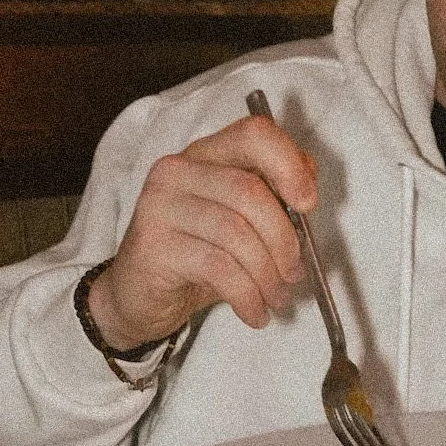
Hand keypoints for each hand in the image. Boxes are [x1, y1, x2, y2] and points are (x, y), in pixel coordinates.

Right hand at [85, 113, 317, 348]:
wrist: (138, 296)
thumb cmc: (198, 256)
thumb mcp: (240, 223)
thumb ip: (273, 199)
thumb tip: (306, 198)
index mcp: (207, 154)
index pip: (255, 134)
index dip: (290, 164)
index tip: (308, 205)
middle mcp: (178, 169)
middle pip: (250, 191)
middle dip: (284, 239)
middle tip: (294, 273)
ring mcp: (160, 204)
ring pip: (236, 232)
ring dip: (267, 274)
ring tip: (275, 298)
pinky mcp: (153, 244)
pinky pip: (218, 267)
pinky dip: (247, 294)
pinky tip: (255, 312)